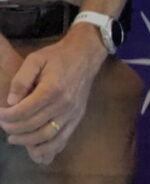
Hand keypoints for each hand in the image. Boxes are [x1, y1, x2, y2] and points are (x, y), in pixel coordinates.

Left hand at [0, 28, 105, 165]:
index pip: (23, 111)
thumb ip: (21, 80)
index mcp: (52, 88)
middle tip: (3, 124)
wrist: (86, 55)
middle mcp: (63, 103)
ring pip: (47, 136)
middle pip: (32, 125)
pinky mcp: (77, 117)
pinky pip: (63, 139)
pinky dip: (48, 148)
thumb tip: (11, 102)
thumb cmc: (58, 56)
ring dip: (26, 141)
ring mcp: (72, 112)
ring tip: (13, 138)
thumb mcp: (35, 59)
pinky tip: (36, 150)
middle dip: (12, 128)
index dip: (6, 116)